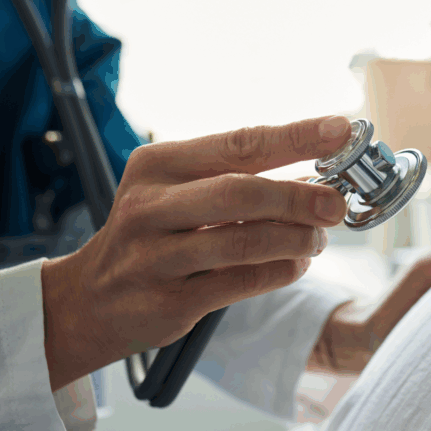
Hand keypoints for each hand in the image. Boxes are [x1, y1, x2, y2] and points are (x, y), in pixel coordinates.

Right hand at [41, 116, 353, 390]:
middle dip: (299, 197)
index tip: (341, 130)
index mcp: (158, 165)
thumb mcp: (177, 191)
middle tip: (336, 204)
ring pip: (243, 242)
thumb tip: (316, 176)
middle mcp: (151, 206)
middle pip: (241, 193)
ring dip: (295, 239)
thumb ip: (238, 178)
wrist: (90, 299)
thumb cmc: (151, 235)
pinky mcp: (168, 301)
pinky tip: (295, 265)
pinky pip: (239, 283)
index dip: (296, 136)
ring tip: (317, 240)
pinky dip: (279, 272)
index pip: (238, 142)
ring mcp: (155, 256)